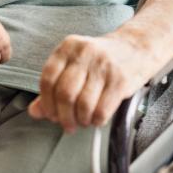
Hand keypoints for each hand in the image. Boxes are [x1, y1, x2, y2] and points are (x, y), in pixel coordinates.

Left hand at [28, 33, 154, 132]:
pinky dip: (96, 121)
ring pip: (83, 105)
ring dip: (81, 120)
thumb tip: (35, 111)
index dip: (47, 103)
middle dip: (63, 116)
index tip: (51, 115)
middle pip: (64, 94)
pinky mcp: (120, 79)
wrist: (137, 47)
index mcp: (69, 47)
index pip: (47, 79)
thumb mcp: (75, 66)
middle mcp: (85, 53)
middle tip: (67, 124)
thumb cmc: (102, 60)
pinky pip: (101, 110)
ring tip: (83, 121)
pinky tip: (97, 118)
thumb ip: (53, 88)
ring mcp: (104, 65)